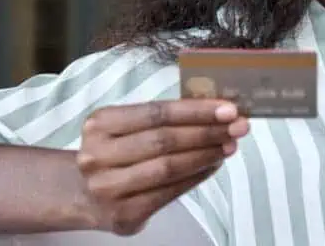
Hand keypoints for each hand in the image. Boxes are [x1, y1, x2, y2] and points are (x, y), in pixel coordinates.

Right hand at [76, 99, 248, 234]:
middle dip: (208, 132)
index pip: (156, 112)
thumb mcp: (127, 127)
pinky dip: (196, 177)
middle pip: (164, 140)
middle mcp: (98, 156)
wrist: (85, 194)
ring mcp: (107, 188)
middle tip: (238, 127)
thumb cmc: (117, 152)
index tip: (228, 109)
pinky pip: (169, 193)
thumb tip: (216, 111)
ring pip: (168, 167)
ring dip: (206, 154)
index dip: (196, 110)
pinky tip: (212, 165)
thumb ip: (164, 119)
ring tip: (229, 146)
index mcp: (100, 124)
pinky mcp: (123, 214)